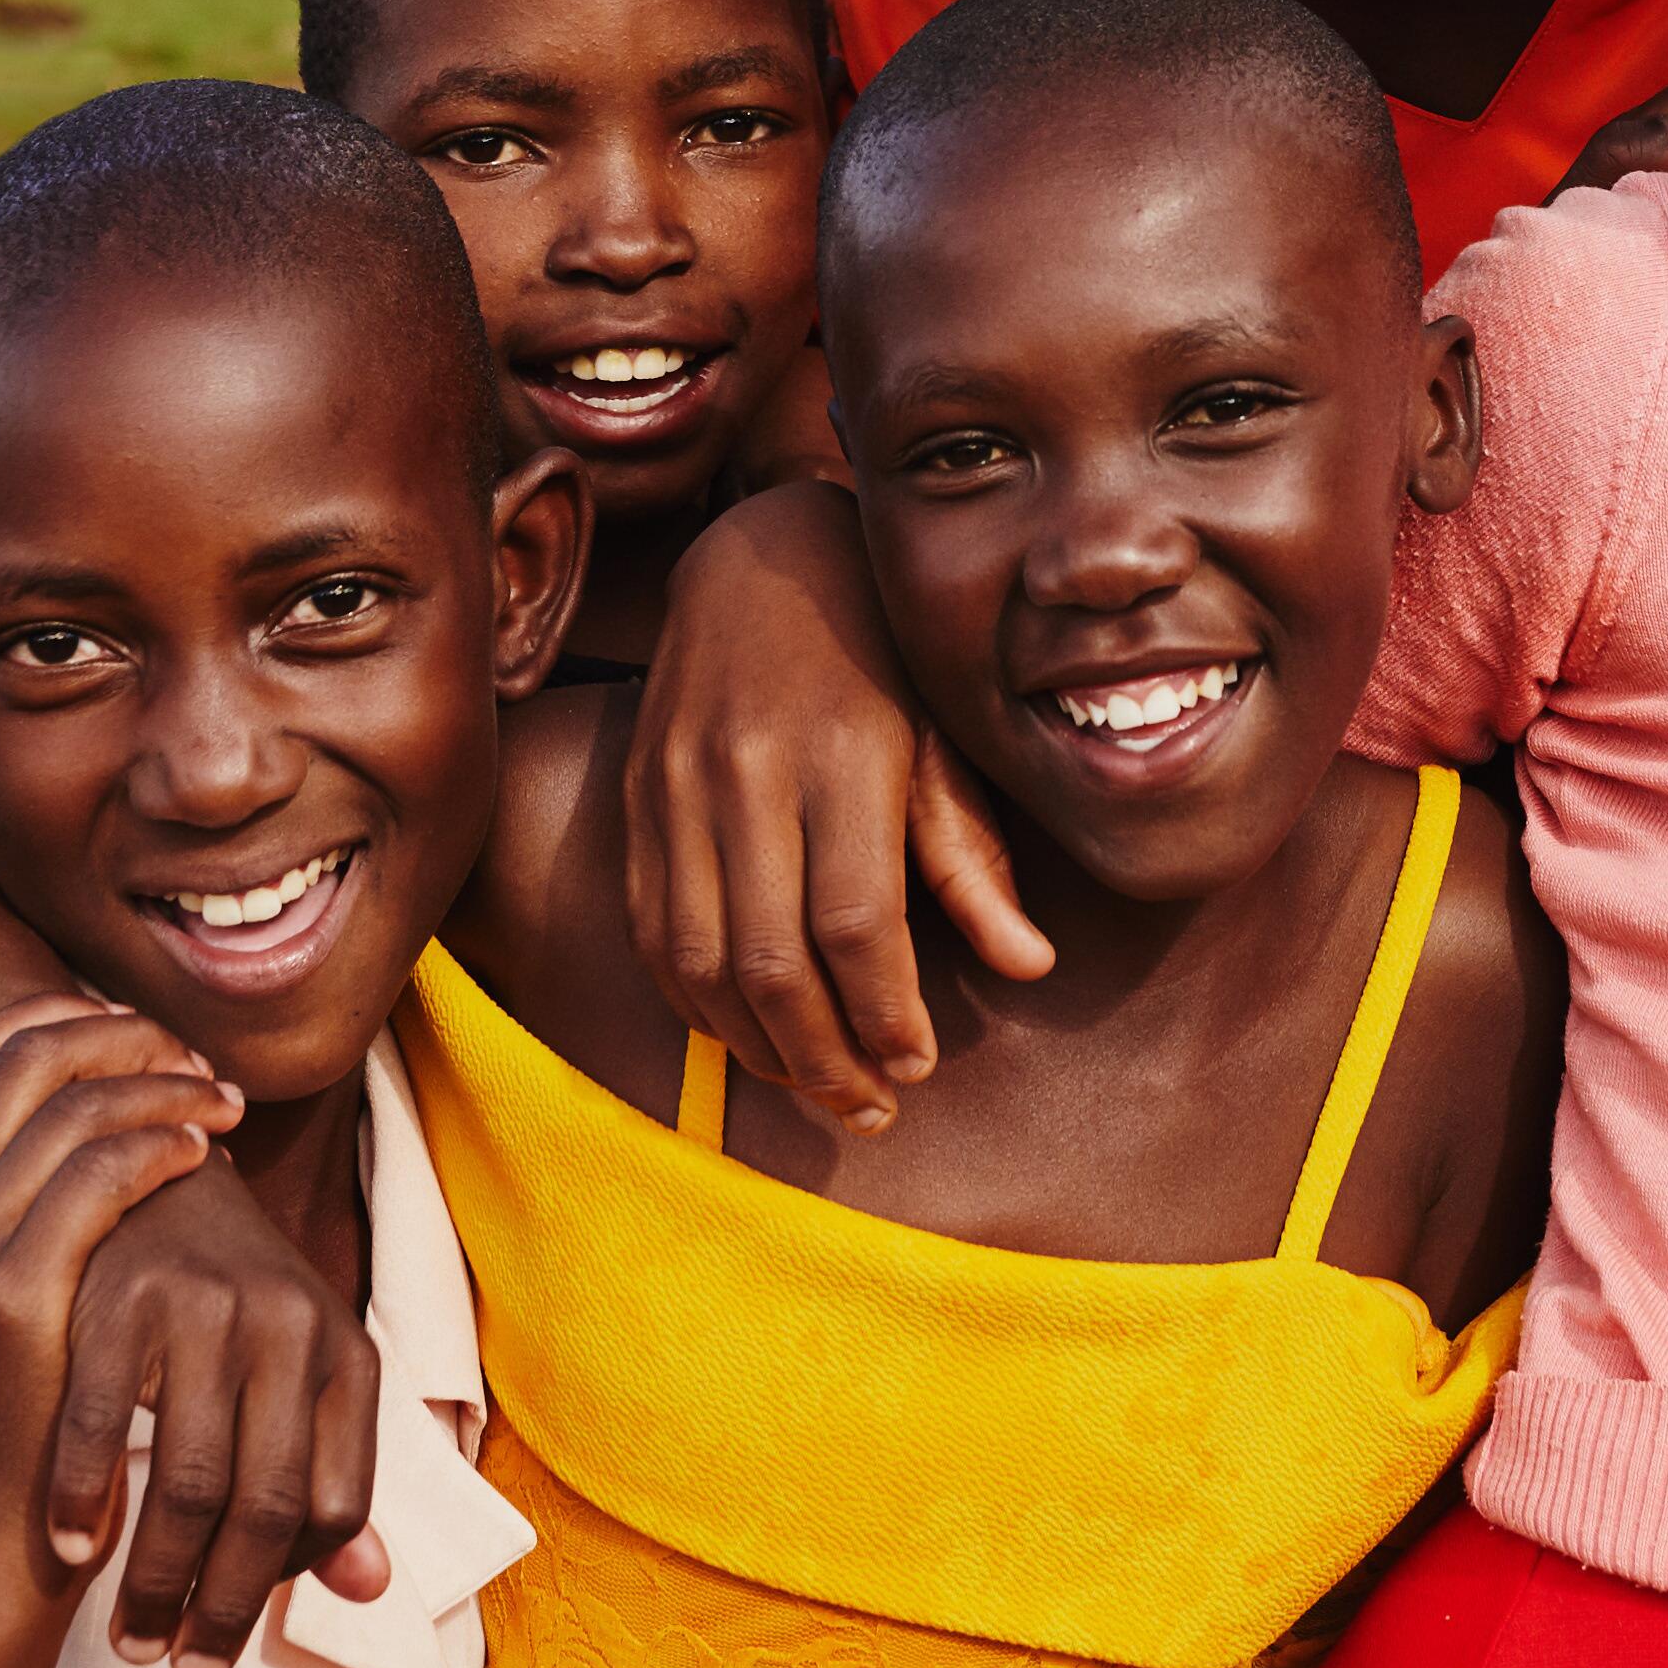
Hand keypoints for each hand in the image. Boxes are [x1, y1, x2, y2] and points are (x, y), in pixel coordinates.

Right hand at [0, 1000, 251, 1658]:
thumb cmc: (28, 1421)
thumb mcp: (13, 1296)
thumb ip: (38, 1210)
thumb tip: (116, 1121)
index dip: (61, 1016)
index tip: (141, 1033)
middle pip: (18, 1054)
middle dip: (120, 1036)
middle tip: (195, 1060)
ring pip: (67, 1105)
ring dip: (158, 1086)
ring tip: (221, 1104)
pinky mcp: (6, 1296)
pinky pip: (93, 1177)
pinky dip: (155, 1146)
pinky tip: (202, 1153)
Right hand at [47, 1121, 399, 1667]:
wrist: (167, 1180)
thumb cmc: (236, 1311)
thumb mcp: (303, 1381)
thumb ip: (330, 1482)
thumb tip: (369, 1589)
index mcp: (347, 1354)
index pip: (334, 1505)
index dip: (287, 1584)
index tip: (236, 1630)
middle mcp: (289, 1326)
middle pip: (265, 1504)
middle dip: (223, 1609)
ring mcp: (205, 1309)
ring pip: (189, 1479)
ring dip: (156, 1580)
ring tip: (131, 1641)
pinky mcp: (123, 1298)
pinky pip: (100, 1424)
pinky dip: (84, 1497)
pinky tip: (71, 1550)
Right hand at [625, 482, 1038, 1133]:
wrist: (763, 559)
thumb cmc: (880, 655)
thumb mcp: (946, 737)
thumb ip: (974, 855)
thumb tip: (1030, 964)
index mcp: (842, 755)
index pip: (856, 922)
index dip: (885, 1012)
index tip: (915, 1062)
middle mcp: (748, 773)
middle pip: (771, 958)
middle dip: (823, 1057)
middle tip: (869, 1108)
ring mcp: (677, 787)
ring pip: (700, 958)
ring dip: (756, 1044)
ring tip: (813, 1083)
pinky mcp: (637, 799)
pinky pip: (655, 929)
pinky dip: (696, 1000)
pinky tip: (746, 1031)